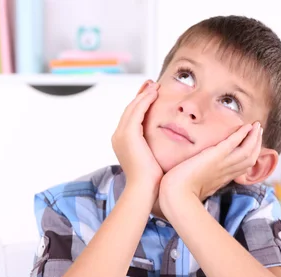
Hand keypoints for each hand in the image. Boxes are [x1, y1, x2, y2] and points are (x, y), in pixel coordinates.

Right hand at [111, 80, 162, 198]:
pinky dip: (145, 100)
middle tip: (151, 84)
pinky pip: (137, 111)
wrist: (144, 188)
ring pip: (132, 108)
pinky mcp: (128, 134)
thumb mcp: (150, 157)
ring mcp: (121, 134)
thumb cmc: (151, 179)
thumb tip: (162, 141)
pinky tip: (155, 94)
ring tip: (154, 86)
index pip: (130, 117)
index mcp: (122, 142)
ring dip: (144, 95)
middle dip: (141, 95)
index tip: (151, 94)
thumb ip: (152, 146)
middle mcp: (118, 136)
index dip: (140, 104)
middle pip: (129, 109)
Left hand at [159, 122, 262, 211]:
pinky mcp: (215, 156)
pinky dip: (242, 134)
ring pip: (247, 151)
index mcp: (222, 179)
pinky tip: (246, 126)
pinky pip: (233, 143)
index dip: (250, 155)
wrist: (176, 195)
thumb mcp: (197, 188)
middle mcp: (226, 172)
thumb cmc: (181, 194)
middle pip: (250, 158)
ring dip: (254, 137)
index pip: (243, 167)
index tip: (252, 146)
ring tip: (256, 126)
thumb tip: (200, 183)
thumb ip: (202, 183)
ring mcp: (222, 164)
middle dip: (256, 144)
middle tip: (258, 131)